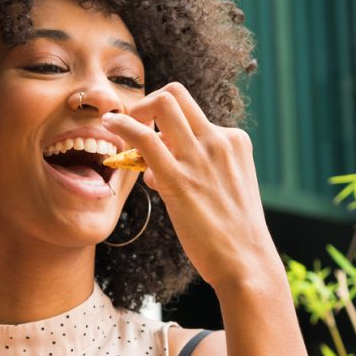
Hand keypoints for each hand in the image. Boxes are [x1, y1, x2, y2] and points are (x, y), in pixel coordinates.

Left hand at [102, 83, 281, 293]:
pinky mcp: (179, 179)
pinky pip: (146, 138)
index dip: (168, 126)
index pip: (193, 113)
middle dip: (148, 103)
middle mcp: (219, 140)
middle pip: (177, 94)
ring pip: (163, 103)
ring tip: (117, 127)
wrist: (246, 261)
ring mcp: (200, 157)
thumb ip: (194, 172)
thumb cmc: (232, 233)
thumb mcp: (223, 189)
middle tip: (133, 125)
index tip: (158, 147)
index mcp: (234, 141)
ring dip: (135, 111)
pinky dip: (123, 125)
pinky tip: (109, 126)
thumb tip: (153, 169)